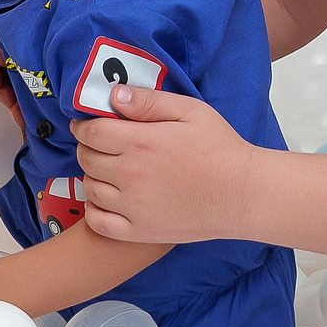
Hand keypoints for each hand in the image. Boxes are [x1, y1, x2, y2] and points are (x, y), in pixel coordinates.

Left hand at [71, 85, 260, 243]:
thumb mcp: (191, 111)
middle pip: (87, 159)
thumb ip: (150, 102)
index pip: (92, 133)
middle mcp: (131, 175)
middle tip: (99, 145)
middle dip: (87, 148)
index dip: (83, 126)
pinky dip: (94, 209)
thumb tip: (115, 95)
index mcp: (141, 143)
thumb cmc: (220, 148)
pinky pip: (98, 222)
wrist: (243, 194)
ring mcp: (133, 207)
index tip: (85, 124)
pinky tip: (107, 199)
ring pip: (90, 189)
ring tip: (108, 170)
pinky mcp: (139, 232)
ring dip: (93, 176)